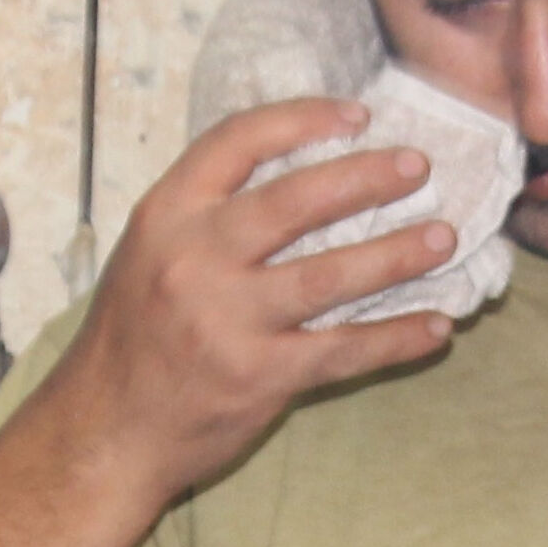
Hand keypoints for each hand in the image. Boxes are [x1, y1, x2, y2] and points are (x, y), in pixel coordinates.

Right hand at [48, 96, 461, 505]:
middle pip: (297, 201)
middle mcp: (194, 259)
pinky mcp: (258, 375)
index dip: (304, 120)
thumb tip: (304, 173)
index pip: (240, 141)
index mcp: (166, 215)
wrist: (104, 430)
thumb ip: (208, 214)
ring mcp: (227, 320)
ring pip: (331, 275)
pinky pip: (344, 348)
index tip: (359, 116)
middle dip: (368, 178)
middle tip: (419, 167)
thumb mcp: (148, 253)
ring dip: (397, 254)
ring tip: (442, 238)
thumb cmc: (134, 337)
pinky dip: (397, 337)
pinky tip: (436, 326)